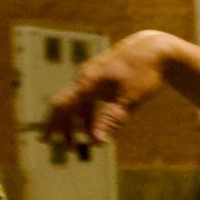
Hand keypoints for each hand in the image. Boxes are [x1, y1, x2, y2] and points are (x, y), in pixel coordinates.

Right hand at [46, 30, 169, 144]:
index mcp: (88, 81)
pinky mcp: (99, 79)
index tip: (46, 140)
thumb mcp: (130, 98)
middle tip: (67, 149)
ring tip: (82, 144)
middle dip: (64, 128)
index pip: (63, 105)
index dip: (52, 124)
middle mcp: (85, 78)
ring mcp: (91, 77)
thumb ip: (112, 119)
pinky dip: (87, 116)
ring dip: (78, 124)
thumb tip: (98, 141)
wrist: (154, 49)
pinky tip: (92, 129)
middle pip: (66, 106)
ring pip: (77, 104)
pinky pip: (86, 100)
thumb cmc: (143, 72)